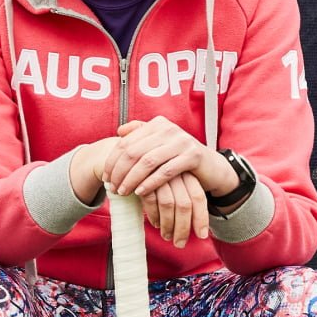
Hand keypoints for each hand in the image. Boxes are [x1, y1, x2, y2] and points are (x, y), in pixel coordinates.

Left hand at [102, 117, 238, 201]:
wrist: (211, 167)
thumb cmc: (179, 158)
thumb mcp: (160, 144)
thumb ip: (141, 134)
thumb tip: (119, 131)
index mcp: (157, 124)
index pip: (126, 142)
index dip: (113, 161)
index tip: (105, 177)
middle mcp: (169, 129)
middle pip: (134, 152)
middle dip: (119, 172)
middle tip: (112, 187)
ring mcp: (181, 141)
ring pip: (147, 162)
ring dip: (132, 179)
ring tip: (123, 192)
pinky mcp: (192, 156)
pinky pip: (165, 171)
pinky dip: (150, 183)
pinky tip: (140, 193)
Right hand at [141, 172, 208, 247]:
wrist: (130, 159)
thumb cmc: (156, 177)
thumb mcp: (174, 184)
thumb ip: (183, 199)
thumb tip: (196, 226)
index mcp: (187, 174)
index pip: (198, 197)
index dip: (201, 218)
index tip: (202, 236)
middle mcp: (175, 173)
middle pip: (184, 204)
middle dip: (183, 228)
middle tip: (179, 244)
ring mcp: (159, 175)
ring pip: (168, 204)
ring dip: (168, 225)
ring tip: (166, 237)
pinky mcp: (142, 179)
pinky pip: (151, 201)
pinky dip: (154, 216)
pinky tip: (155, 224)